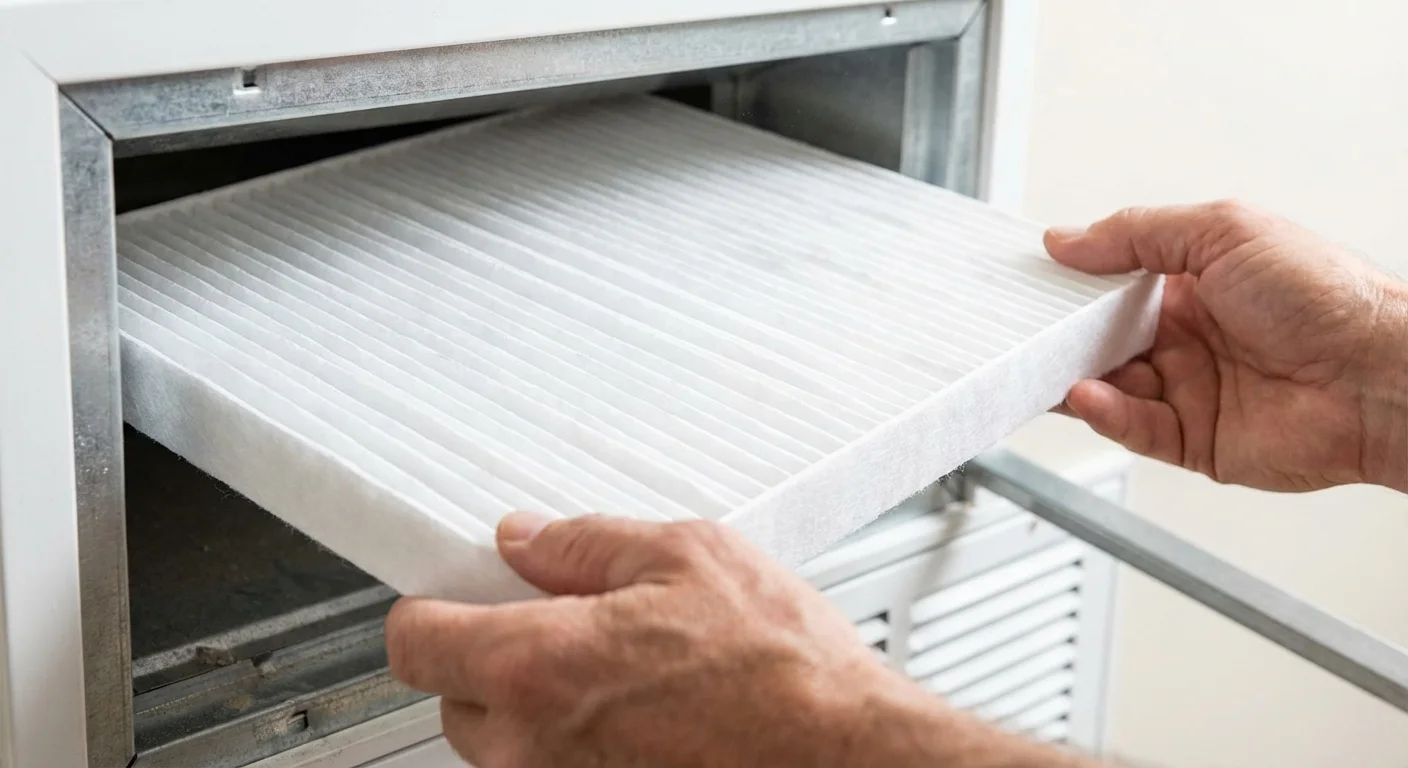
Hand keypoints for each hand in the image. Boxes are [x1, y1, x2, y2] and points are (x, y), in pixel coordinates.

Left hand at [385, 513, 1094, 767]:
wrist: (847, 761)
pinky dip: (584, 746)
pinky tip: (648, 718)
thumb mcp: (688, 557)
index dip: (432, 610)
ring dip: (542, 708)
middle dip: (497, 660)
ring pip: (509, 747)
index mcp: (538, 669)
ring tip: (627, 676)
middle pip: (456, 699)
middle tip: (568, 628)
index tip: (456, 597)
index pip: (414, 643)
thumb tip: (527, 541)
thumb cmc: (785, 673)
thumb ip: (585, 546)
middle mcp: (533, 751)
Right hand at [1047, 200, 1407, 492]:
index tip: (1030, 280)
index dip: (1071, 285)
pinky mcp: (1196, 441)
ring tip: (1047, 366)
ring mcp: (1190, 391)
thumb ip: (1136, 235)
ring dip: (1074, 377)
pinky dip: (1105, 415)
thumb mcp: (1223, 231)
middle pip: (1100, 342)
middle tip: (1021, 329)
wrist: (1380, 373)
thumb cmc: (1329, 295)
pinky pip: (1134, 429)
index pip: (1111, 287)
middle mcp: (1188, 339)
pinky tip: (1089, 395)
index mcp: (1193, 286)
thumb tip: (1067, 240)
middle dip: (1060, 337)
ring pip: (1108, 389)